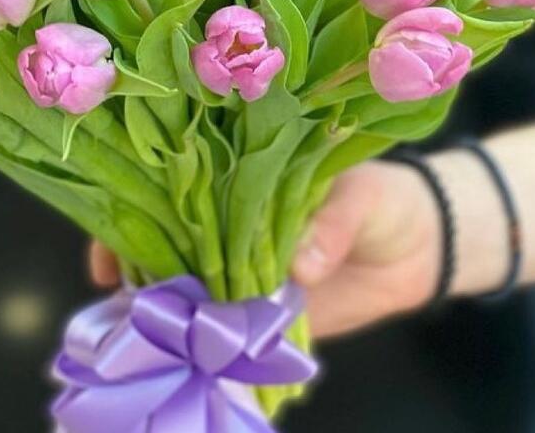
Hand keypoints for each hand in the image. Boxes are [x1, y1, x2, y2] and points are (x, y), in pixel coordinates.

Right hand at [87, 161, 441, 338]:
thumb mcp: (360, 194)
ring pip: (187, 285)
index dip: (140, 202)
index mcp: (244, 178)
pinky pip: (222, 330)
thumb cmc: (385, 199)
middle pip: (168, 237)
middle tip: (113, 287)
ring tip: (133, 327)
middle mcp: (232, 222)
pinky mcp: (262, 315)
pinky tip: (173, 356)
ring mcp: (244, 269)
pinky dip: (198, 344)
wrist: (421, 250)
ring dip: (159, 306)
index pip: (179, 184)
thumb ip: (329, 222)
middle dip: (133, 258)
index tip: (115, 232)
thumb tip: (300, 266)